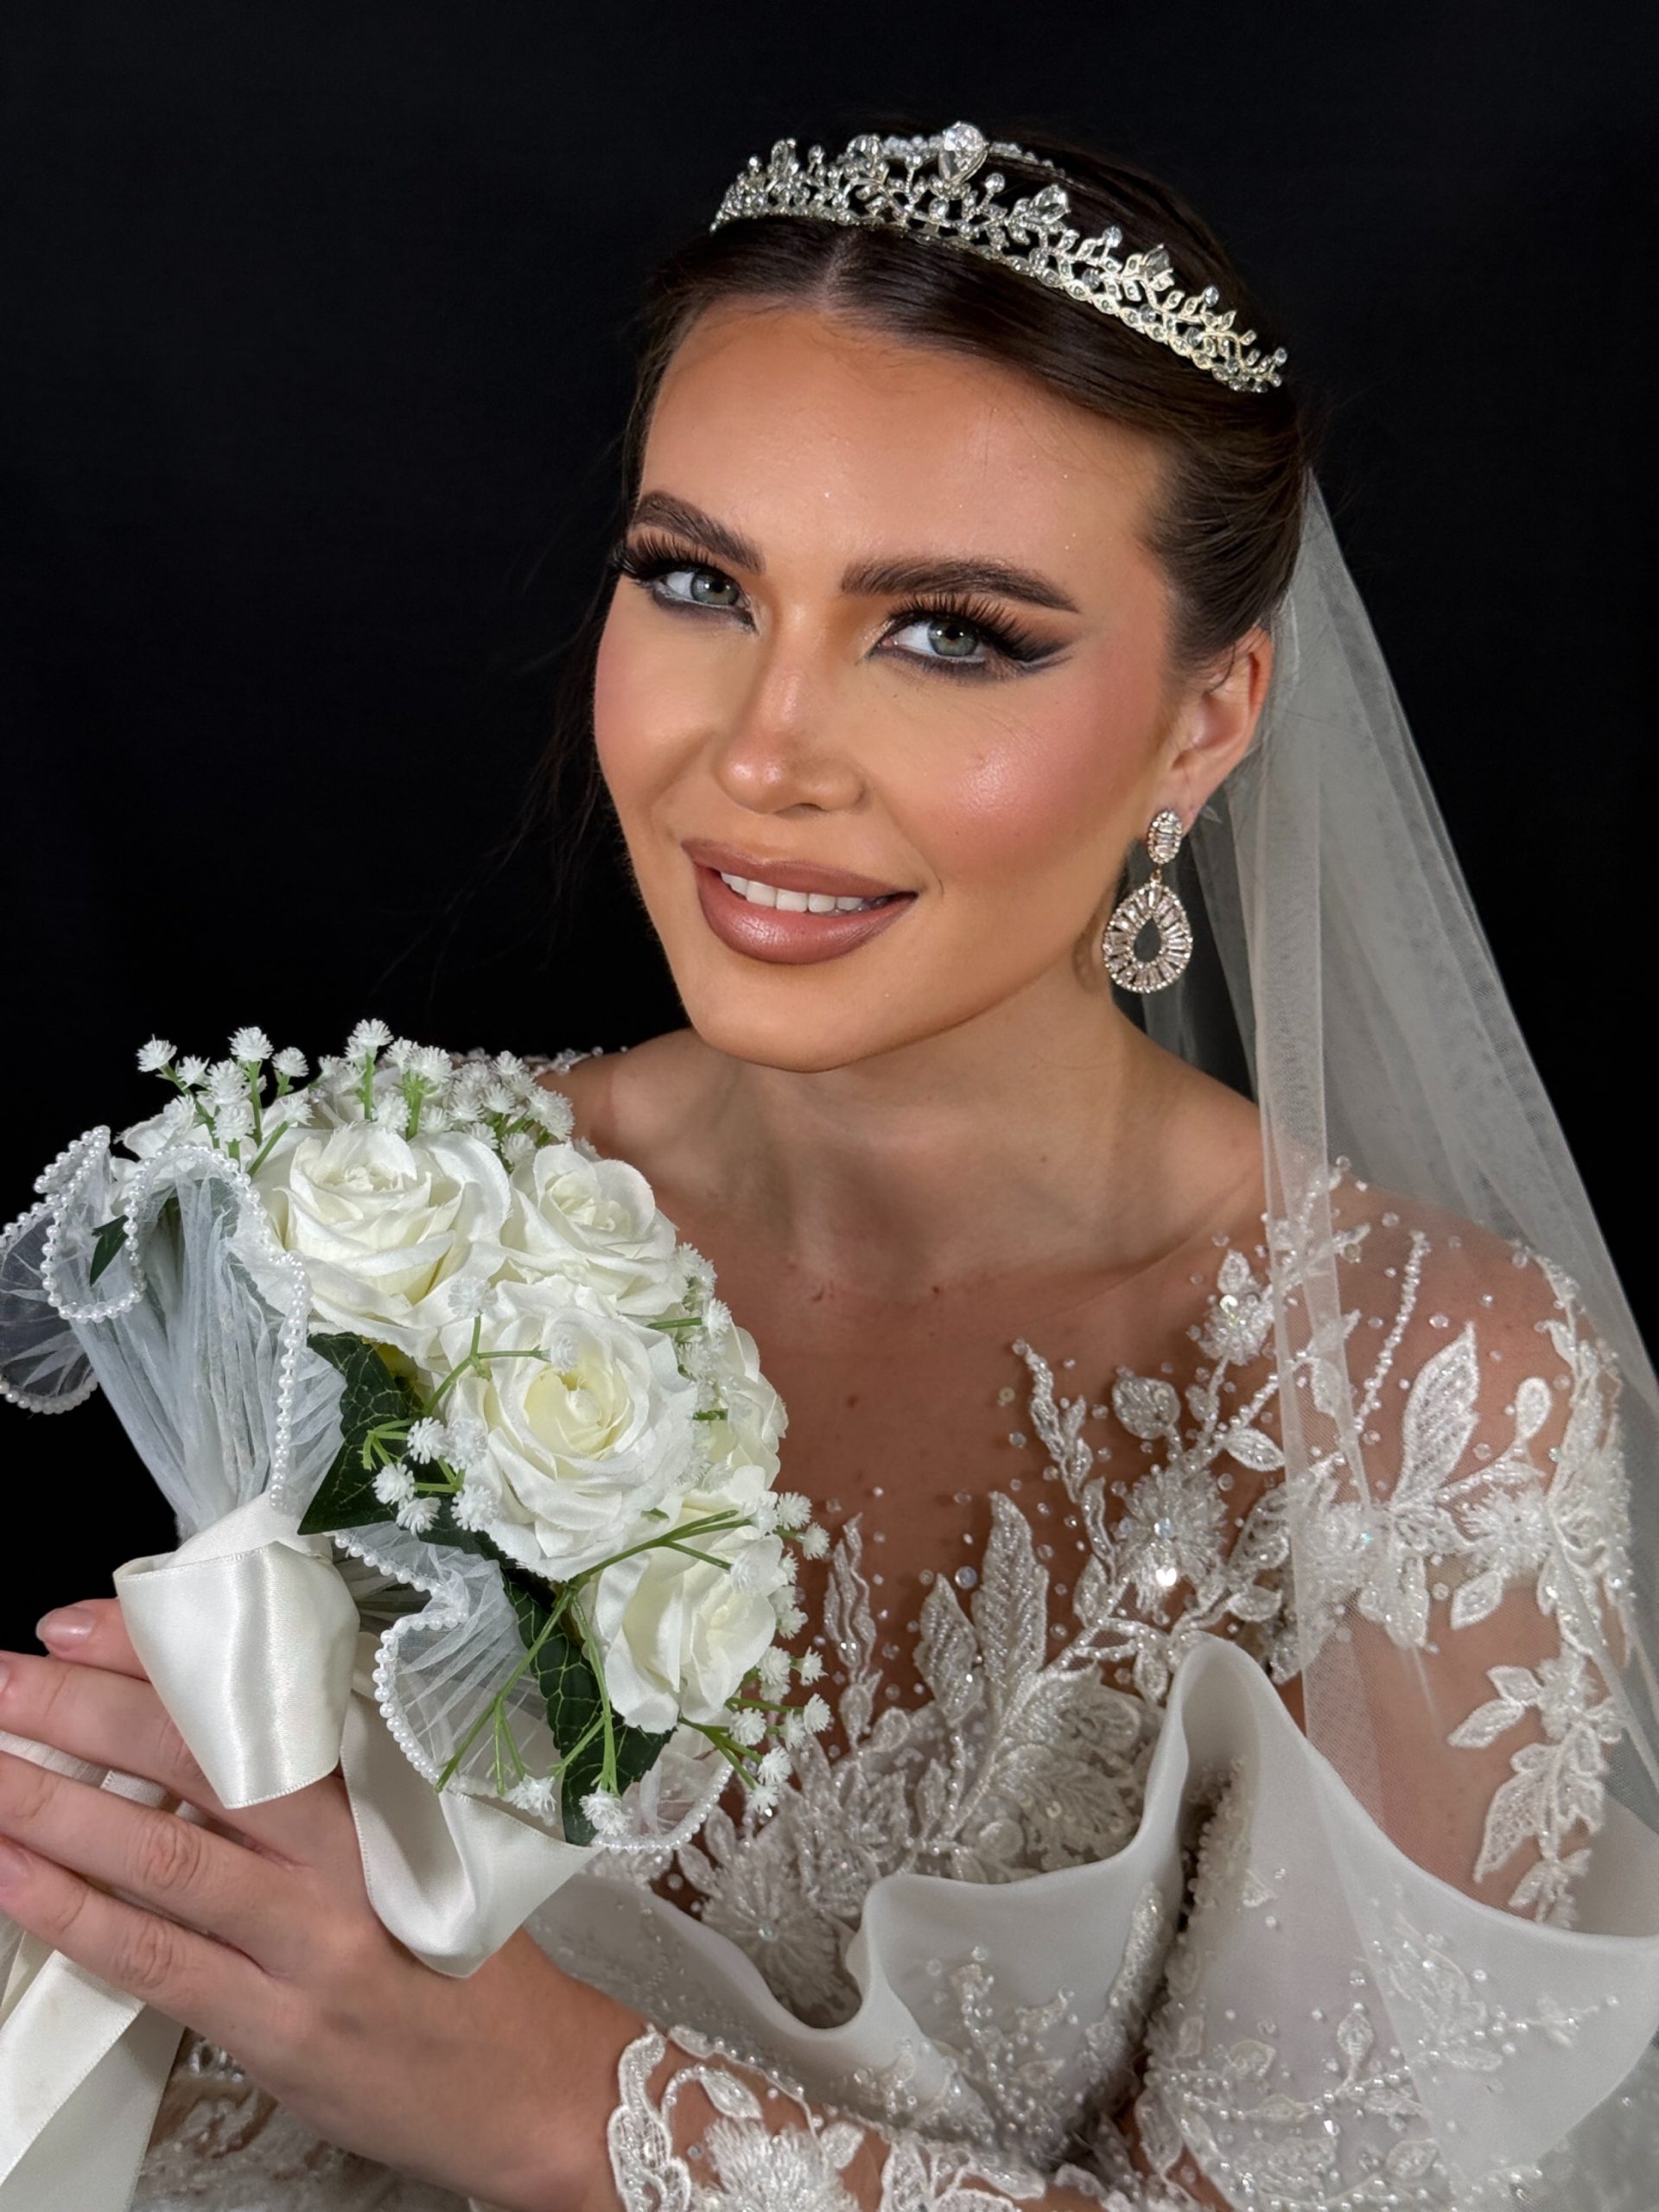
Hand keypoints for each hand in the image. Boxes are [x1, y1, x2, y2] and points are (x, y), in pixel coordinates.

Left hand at [0, 1599, 631, 2211]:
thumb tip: (193, 1721)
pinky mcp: (277, 2027)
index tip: (76, 1623)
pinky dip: (76, 1913)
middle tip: (1, 1680)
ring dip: (55, 1808)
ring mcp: (310, 1941)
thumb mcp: (415, 1842)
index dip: (160, 1654)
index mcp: (380, 1786)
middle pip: (201, 1760)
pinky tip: (13, 1878)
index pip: (257, 1696)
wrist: (527, 2083)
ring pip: (164, 1854)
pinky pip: (157, 1959)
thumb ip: (321, 1786)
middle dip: (83, 1712)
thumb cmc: (467, 1956)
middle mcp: (345, 1853)